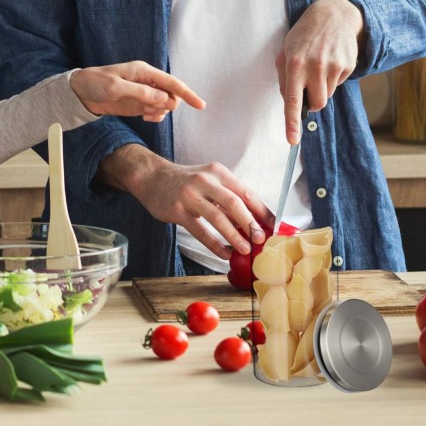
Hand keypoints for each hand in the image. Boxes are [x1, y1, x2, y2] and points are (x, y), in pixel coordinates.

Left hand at [69, 61, 204, 121]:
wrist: (80, 93)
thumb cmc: (95, 83)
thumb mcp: (115, 88)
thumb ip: (140, 93)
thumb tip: (164, 99)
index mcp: (143, 72)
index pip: (171, 82)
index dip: (187, 93)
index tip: (201, 105)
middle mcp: (147, 81)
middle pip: (172, 95)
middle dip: (167, 105)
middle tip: (149, 109)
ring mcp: (144, 93)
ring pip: (165, 105)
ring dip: (159, 112)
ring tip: (143, 113)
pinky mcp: (139, 104)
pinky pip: (156, 112)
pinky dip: (154, 116)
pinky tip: (144, 117)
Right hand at [97, 144, 272, 256]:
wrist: (152, 177)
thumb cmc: (186, 182)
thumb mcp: (209, 180)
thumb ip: (228, 196)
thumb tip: (255, 221)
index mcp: (217, 172)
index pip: (245, 192)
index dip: (261, 211)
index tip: (273, 227)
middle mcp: (204, 180)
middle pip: (233, 203)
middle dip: (250, 223)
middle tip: (261, 239)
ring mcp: (189, 195)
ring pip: (217, 217)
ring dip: (234, 236)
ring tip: (245, 249)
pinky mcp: (177, 210)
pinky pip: (200, 230)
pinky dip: (214, 244)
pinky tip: (224, 253)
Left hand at [276, 0, 363, 143]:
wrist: (332, 15)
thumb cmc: (303, 36)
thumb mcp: (285, 52)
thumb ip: (284, 79)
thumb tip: (290, 103)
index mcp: (294, 64)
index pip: (293, 100)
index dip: (292, 122)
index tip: (292, 140)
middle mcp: (315, 66)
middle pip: (317, 104)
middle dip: (312, 102)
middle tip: (308, 85)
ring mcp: (334, 66)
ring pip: (328, 95)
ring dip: (322, 88)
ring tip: (318, 66)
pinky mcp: (348, 65)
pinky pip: (338, 84)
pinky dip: (332, 78)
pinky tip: (330, 61)